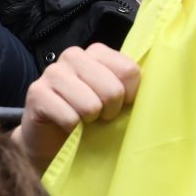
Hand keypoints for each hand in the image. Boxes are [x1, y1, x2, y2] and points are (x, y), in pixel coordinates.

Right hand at [14, 43, 141, 172]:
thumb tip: (158, 91)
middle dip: (109, 111)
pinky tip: (67, 127)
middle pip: (113, 89)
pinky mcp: (36, 93)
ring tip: (83, 121)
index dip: (130, 97)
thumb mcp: (117, 101)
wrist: (53, 143)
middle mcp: (73, 55)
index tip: (120, 106)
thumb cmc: (91, 120)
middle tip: (99, 117)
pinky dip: (72, 130)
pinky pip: (69, 117)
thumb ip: (133, 89)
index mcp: (97, 52)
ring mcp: (52, 72)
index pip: (130, 71)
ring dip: (90, 121)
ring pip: (90, 104)